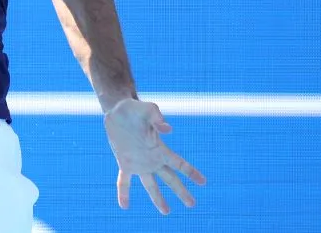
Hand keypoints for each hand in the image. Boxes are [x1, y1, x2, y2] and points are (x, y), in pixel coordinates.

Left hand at [103, 98, 205, 214]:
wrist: (117, 109)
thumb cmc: (135, 108)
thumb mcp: (147, 109)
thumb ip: (157, 117)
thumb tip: (167, 129)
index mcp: (160, 148)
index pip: (179, 164)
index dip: (191, 173)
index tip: (203, 182)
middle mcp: (152, 158)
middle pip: (170, 179)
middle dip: (181, 191)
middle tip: (192, 204)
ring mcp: (139, 162)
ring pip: (151, 185)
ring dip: (158, 198)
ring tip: (166, 212)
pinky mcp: (124, 162)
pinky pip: (124, 181)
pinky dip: (124, 192)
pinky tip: (124, 205)